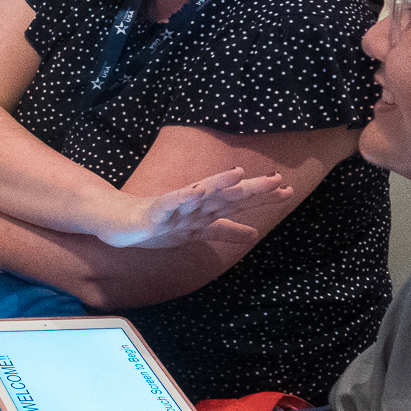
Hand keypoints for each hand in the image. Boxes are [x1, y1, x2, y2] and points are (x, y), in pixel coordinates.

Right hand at [92, 167, 289, 248]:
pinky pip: (171, 204)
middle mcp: (195, 205)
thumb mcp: (198, 232)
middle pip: (227, 196)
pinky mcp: (156, 212)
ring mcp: (176, 207)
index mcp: (206, 210)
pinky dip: (184, 197)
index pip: (239, 203)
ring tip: (239, 175)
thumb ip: (226, 231)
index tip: (288, 190)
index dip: (262, 198)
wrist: (121, 223)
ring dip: (219, 184)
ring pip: (200, 195)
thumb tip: (255, 235)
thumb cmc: (160, 224)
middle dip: (251, 189)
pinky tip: (196, 190)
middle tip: (277, 180)